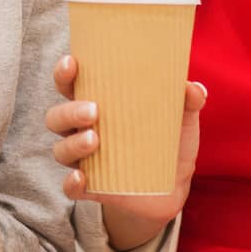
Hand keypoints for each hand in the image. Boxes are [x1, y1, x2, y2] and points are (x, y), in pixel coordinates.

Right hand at [45, 54, 206, 250]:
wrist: (173, 187)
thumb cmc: (168, 141)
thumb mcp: (181, 118)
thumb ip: (188, 100)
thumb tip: (194, 88)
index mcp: (96, 103)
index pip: (68, 84)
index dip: (64, 73)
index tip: (72, 63)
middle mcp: (81, 129)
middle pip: (56, 116)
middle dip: (69, 111)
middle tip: (93, 110)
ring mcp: (84, 159)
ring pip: (61, 149)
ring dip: (73, 143)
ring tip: (95, 139)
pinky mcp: (91, 188)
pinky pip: (70, 187)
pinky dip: (71, 183)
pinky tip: (82, 177)